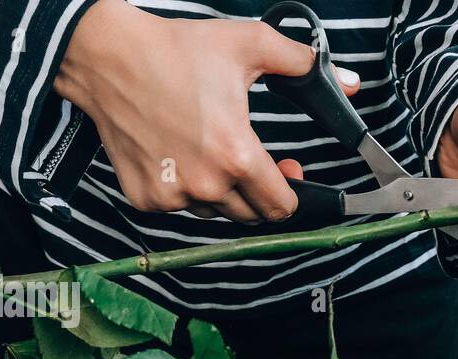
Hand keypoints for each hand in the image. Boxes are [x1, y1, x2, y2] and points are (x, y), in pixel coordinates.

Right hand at [54, 0, 359, 222]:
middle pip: (252, 214)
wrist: (108, 57)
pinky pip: (179, 207)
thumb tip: (349, 83)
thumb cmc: (176, 51)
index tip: (289, 174)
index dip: (293, 193)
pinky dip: (184, 189)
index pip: (282, 208)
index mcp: (237, 156)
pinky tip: (178, 155)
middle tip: (249, 159)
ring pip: (215, 211)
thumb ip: (302, 65)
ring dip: (221, 190)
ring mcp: (173, 196)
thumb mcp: (249, 46)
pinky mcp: (146, 199)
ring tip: (208, 148)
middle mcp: (206, 184)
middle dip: (259, 192)